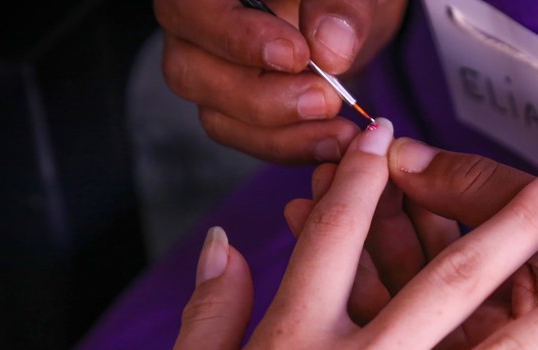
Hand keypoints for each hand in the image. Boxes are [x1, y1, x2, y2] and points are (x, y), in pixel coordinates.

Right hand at [154, 0, 407, 162]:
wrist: (346, 26)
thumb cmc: (338, 1)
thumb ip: (340, 9)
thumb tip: (330, 48)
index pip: (192, 11)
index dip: (237, 38)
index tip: (296, 56)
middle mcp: (194, 30)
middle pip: (192, 73)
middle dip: (264, 98)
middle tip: (326, 99)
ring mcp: (209, 75)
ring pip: (218, 118)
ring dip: (282, 134)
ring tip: (339, 131)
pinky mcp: (231, 112)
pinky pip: (247, 141)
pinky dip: (292, 148)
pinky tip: (333, 143)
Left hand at [350, 139, 537, 349]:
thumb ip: (480, 193)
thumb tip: (397, 155)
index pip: (397, 295)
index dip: (359, 224)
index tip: (336, 170)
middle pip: (396, 301)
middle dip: (362, 232)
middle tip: (328, 174)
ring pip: (420, 301)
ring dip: (390, 238)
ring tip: (351, 182)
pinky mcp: (510, 339)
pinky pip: (453, 298)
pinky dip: (430, 251)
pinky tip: (404, 208)